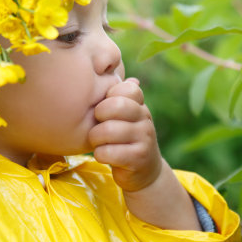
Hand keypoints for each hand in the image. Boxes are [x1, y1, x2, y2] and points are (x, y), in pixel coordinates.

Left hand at [88, 77, 163, 191]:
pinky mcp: (138, 159)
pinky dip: (100, 155)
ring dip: (96, 138)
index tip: (104, 109)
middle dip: (99, 116)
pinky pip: (108, 152)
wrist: (143, 171)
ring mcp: (144, 138)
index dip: (109, 97)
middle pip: (116, 105)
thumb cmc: (123, 139)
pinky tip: (105, 155)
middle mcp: (145, 118)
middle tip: (97, 124)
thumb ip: (116, 97)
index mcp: (139, 104)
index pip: (126, 89)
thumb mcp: (122, 116)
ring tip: (98, 142)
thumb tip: (117, 70)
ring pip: (108, 130)